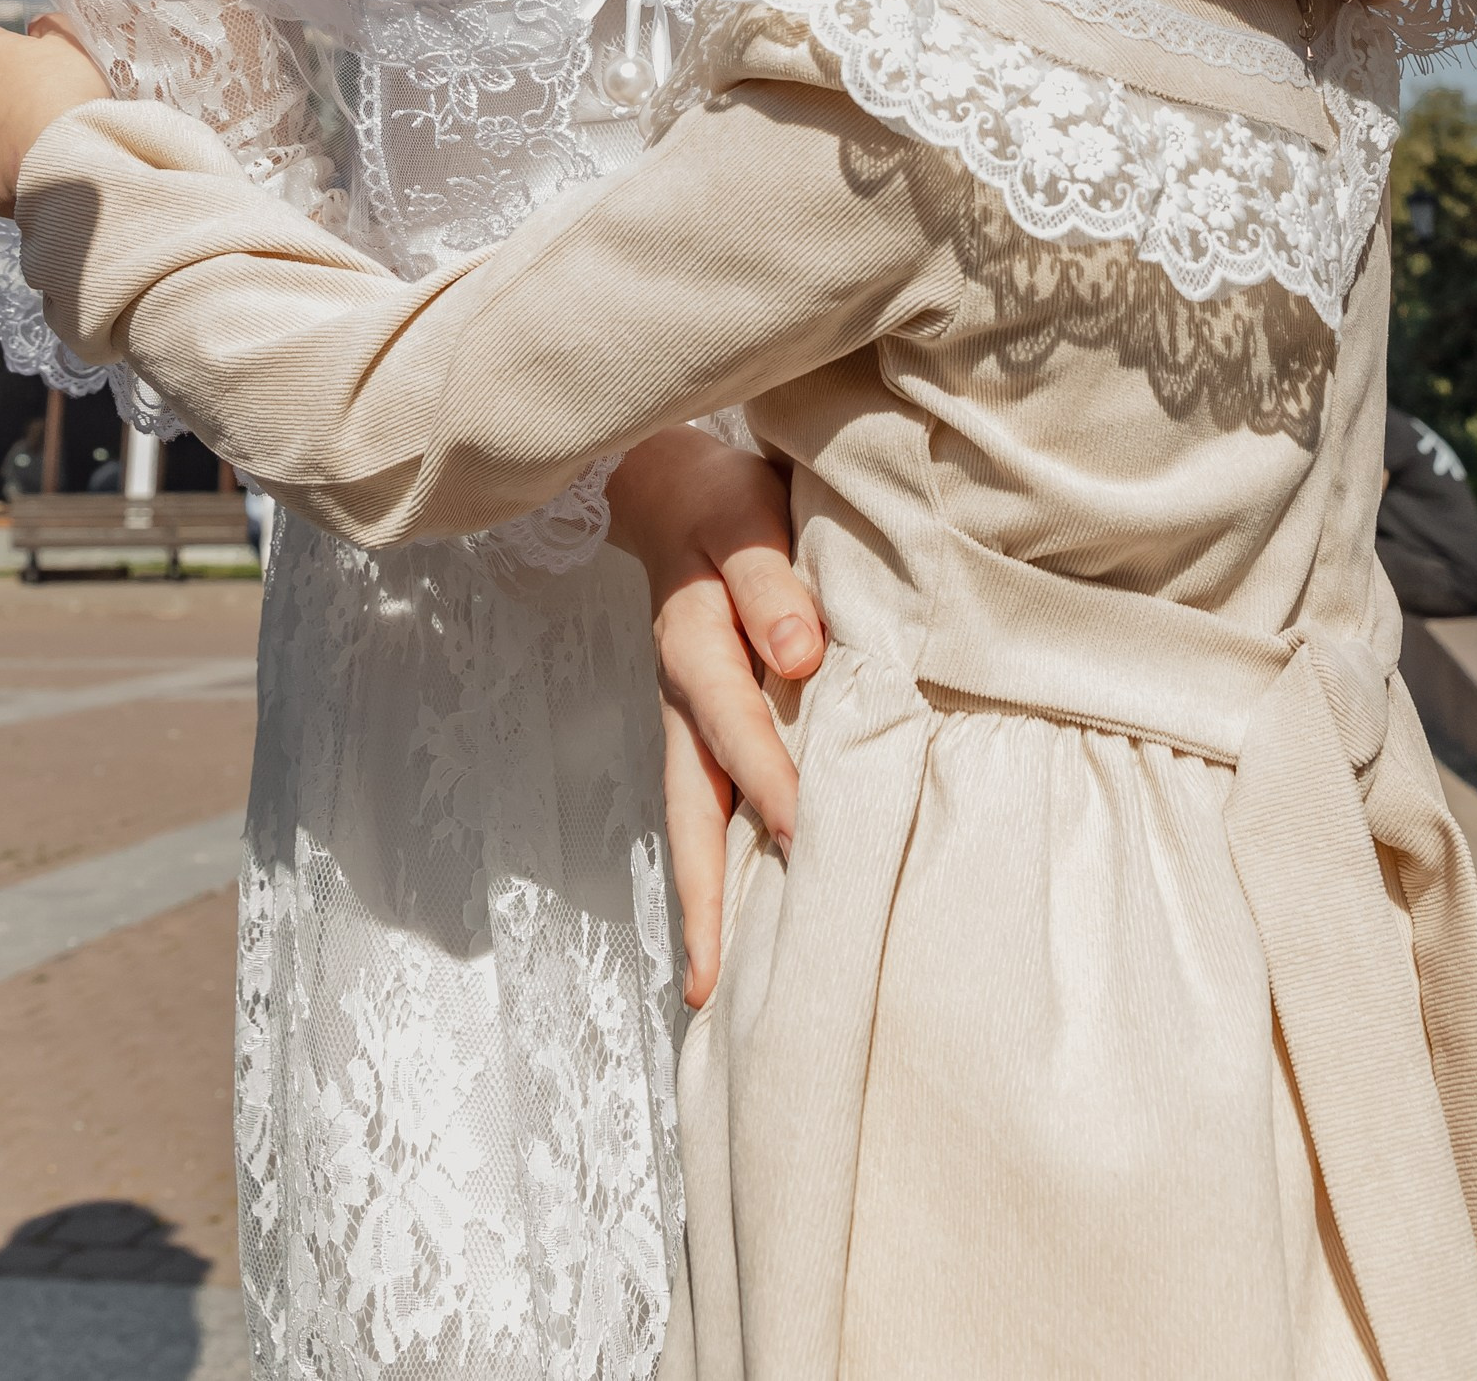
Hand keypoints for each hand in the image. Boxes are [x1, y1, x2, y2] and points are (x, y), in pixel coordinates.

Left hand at [0, 16, 112, 215]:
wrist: (67, 160)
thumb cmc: (71, 94)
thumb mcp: (73, 46)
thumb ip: (52, 29)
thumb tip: (37, 26)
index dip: (1, 49)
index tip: (24, 62)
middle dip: (3, 100)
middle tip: (42, 113)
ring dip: (3, 139)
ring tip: (42, 151)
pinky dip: (5, 177)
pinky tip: (34, 179)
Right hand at [604, 428, 825, 1008]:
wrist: (673, 485)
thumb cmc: (724, 505)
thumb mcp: (746, 522)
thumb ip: (771, 584)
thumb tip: (802, 655)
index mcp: (695, 644)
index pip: (735, 726)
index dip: (769, 778)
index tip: (802, 834)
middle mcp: (681, 697)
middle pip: (689, 808)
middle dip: (704, 895)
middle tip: (714, 988)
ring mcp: (685, 720)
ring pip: (691, 820)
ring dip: (704, 899)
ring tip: (714, 991)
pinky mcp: (702, 727)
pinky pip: (705, 806)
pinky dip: (715, 865)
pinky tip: (741, 921)